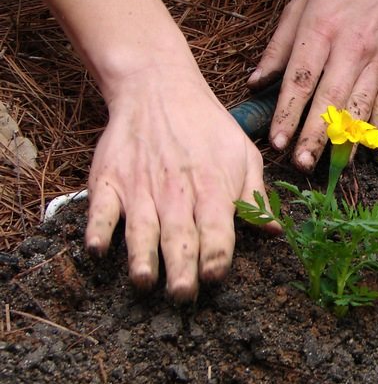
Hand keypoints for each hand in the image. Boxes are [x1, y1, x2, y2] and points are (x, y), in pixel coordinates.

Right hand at [84, 65, 272, 300]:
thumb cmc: (207, 127)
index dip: (217, 253)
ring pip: (141, 226)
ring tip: (144, 281)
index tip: (216, 276)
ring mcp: (140, 185)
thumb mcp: (243, 154)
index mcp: (212, 185)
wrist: (159, 88)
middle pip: (179, 233)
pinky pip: (100, 207)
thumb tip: (275, 231)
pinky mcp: (109, 179)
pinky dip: (98, 227)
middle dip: (182, 266)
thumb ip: (255, 195)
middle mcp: (176, 189)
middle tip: (183, 295)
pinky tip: (97, 249)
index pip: (217, 226)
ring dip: (142, 255)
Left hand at [248, 0, 377, 171]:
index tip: (276, 140)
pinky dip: (374, 132)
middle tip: (300, 163)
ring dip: (344, 141)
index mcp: (322, 30)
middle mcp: (353, 49)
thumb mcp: (301, 5)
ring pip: (361, 110)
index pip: (301, 79)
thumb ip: (278, 47)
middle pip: (331, 101)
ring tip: (329, 166)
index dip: (287, 113)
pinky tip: (360, 150)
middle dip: (315, 136)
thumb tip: (254, 82)